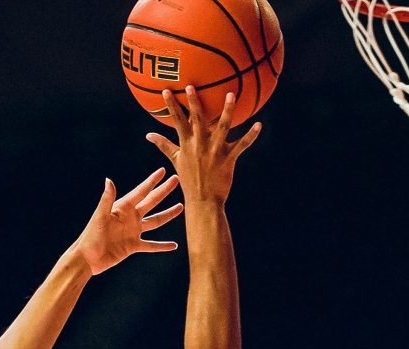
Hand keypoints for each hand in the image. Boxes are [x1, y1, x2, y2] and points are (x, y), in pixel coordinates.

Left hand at [70, 169, 182, 274]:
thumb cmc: (90, 236)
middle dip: (164, 191)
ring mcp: (133, 232)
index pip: (141, 191)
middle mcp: (130, 218)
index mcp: (123, 208)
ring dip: (168, 215)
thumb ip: (107, 199)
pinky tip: (173, 245)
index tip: (163, 171)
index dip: (152, 181)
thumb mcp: (100, 216)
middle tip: (176, 180)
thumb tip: (109, 180)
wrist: (87, 258)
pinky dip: (162, 246)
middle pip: (151, 202)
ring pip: (155, 222)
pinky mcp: (133, 246)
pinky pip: (151, 245)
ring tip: (181, 207)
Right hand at [146, 91, 260, 204]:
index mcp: (187, 145)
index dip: (172, 105)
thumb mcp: (175, 161)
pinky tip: (259, 124)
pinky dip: (251, 135)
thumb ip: (164, 145)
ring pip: (222, 127)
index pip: (177, 121)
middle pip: (198, 120)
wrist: (203, 201)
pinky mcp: (229, 158)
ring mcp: (215, 151)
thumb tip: (149, 135)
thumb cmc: (189, 180)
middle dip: (194, 102)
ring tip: (231, 94)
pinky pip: (242, 144)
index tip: (167, 91)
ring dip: (227, 110)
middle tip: (192, 86)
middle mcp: (200, 145)